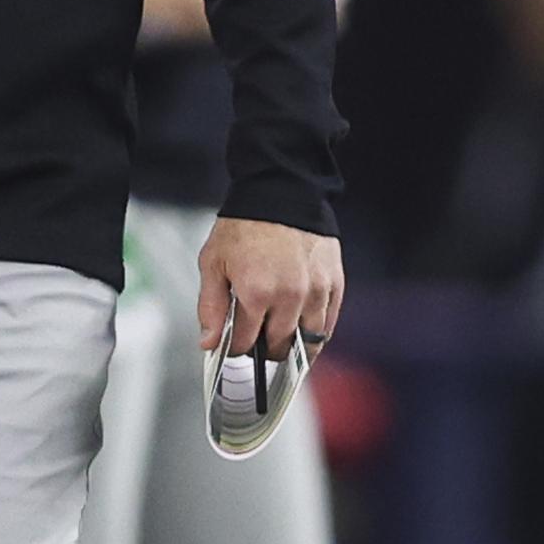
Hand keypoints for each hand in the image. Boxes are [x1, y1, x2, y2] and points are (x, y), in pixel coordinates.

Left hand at [198, 217, 343, 362]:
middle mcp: (290, 297)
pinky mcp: (335, 284)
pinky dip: (316, 334)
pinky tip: (303, 331)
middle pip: (278, 346)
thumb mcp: (213, 262)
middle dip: (263, 350)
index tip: (232, 345)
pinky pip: (328, 324)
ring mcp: (316, 292)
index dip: (235, 349)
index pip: (245, 343)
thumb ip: (210, 306)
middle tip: (255, 342)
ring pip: (308, 342)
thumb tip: (209, 343)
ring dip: (293, 348)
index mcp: (256, 293)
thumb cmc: (244, 226)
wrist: (280, 193)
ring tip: (280, 342)